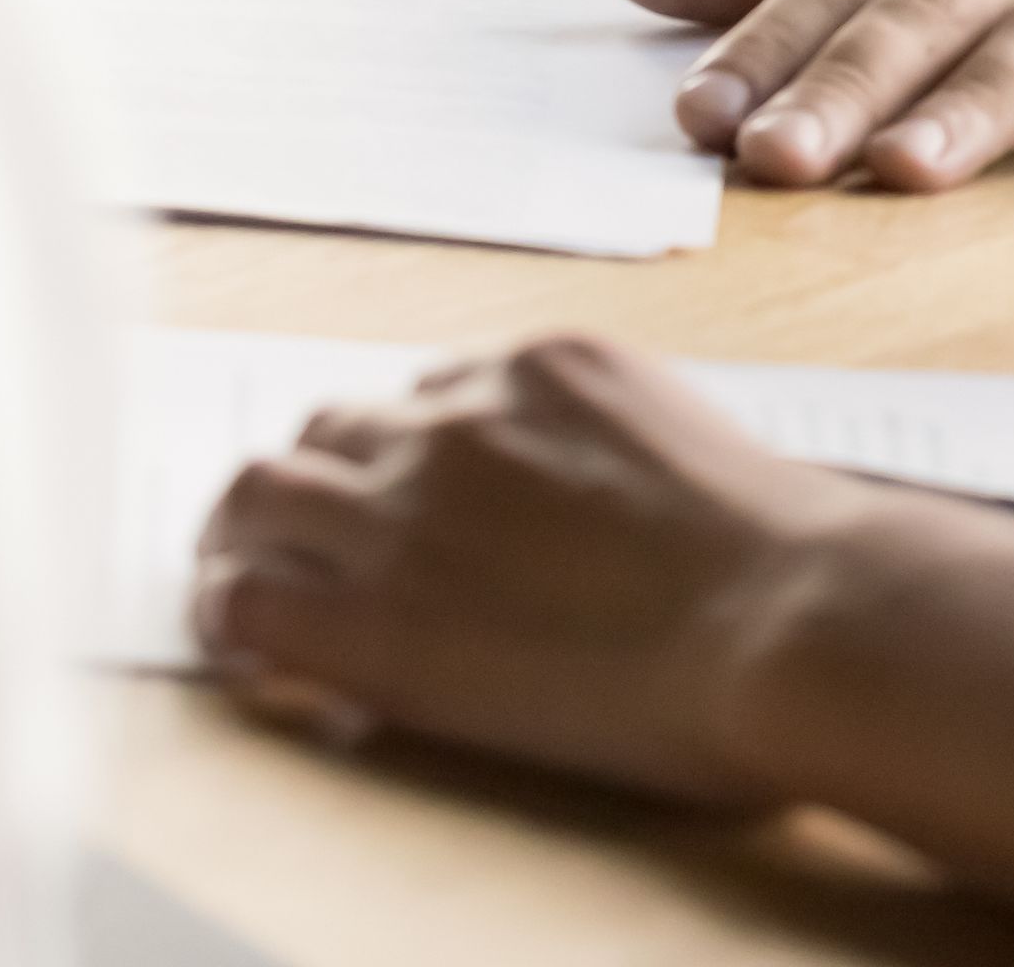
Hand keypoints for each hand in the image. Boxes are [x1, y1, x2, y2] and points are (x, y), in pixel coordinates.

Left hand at [190, 333, 1013, 805]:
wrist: (784, 618)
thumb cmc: (780, 564)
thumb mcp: (689, 459)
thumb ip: (604, 460)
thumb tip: (571, 524)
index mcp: (549, 362)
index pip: (428, 392)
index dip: (405, 458)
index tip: (410, 507)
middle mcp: (461, 410)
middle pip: (330, 428)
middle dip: (322, 486)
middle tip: (321, 549)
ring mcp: (408, 500)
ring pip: (260, 490)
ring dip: (256, 535)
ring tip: (253, 586)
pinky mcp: (372, 606)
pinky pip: (245, 595)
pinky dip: (229, 615)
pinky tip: (248, 650)